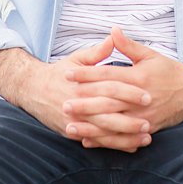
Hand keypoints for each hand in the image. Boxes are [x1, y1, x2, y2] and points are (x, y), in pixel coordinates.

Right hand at [21, 33, 155, 153]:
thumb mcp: (77, 59)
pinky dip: (115, 145)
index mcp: (82, 84)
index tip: (147, 94)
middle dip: (130, 119)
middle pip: (108, 112)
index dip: (129, 92)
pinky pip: (97, 141)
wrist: (32, 89)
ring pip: (104, 131)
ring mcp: (75, 119)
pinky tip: (131, 146)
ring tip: (146, 137)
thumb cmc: (59, 73)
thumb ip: (97, 52)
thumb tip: (114, 37)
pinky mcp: (72, 132)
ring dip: (126, 136)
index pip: (109, 88)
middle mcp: (78, 103)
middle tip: (150, 121)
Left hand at [64, 27, 182, 138]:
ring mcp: (143, 116)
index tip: (67, 74)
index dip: (86, 75)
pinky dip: (105, 141)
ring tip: (70, 126)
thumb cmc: (168, 71)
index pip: (107, 75)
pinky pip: (123, 138)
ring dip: (91, 126)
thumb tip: (112, 30)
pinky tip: (88, 141)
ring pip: (113, 123)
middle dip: (84, 104)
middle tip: (64, 104)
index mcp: (138, 77)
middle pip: (107, 101)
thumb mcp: (149, 54)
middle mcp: (140, 98)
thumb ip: (128, 45)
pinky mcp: (146, 129)